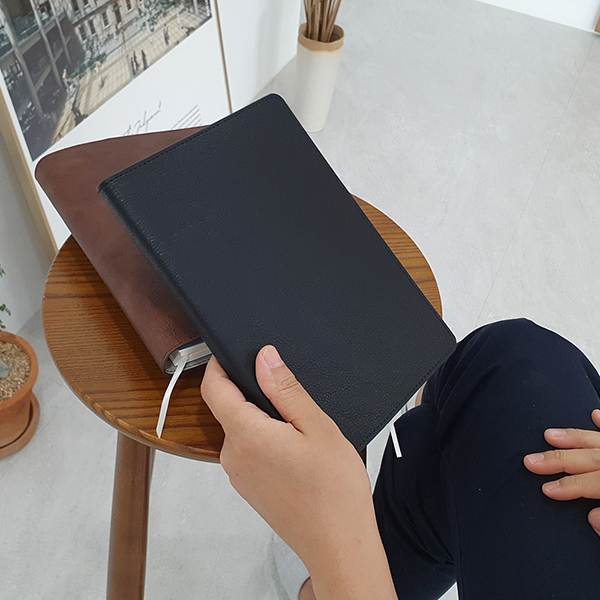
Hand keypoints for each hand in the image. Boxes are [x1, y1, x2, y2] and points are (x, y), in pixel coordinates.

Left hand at [200, 345, 396, 599]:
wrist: (338, 544)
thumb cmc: (334, 488)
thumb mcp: (316, 426)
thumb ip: (285, 389)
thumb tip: (263, 357)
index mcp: (246, 435)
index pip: (213, 388)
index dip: (219, 365)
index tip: (235, 352)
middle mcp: (233, 455)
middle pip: (228, 408)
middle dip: (252, 393)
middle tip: (291, 397)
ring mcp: (239, 474)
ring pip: (241, 429)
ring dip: (261, 418)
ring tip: (300, 429)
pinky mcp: (248, 487)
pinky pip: (248, 449)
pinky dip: (265, 439)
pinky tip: (296, 451)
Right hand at [524, 409, 599, 535]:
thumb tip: (592, 518)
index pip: (595, 483)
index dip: (569, 486)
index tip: (546, 490)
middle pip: (592, 458)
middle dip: (558, 459)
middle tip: (531, 461)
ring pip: (598, 441)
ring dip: (573, 438)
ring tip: (549, 435)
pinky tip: (593, 414)